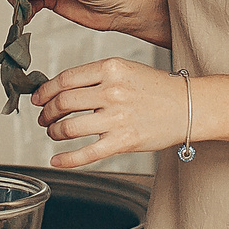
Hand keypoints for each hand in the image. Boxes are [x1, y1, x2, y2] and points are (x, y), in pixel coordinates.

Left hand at [30, 58, 185, 168]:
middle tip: (44, 118)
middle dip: (47, 113)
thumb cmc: (158, 89)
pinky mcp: (124, 141)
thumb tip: (62, 89)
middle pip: (63, 102)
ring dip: (54, 132)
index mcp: (111, 68)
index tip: (38, 98)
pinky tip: (57, 160)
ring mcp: (117, 117)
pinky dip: (67, 159)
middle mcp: (112, 91)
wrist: (189, 106)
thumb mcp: (126, 69)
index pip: (65, 79)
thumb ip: (96, 76)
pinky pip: (87, 153)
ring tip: (55, 133)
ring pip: (69, 127)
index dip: (45, 91)